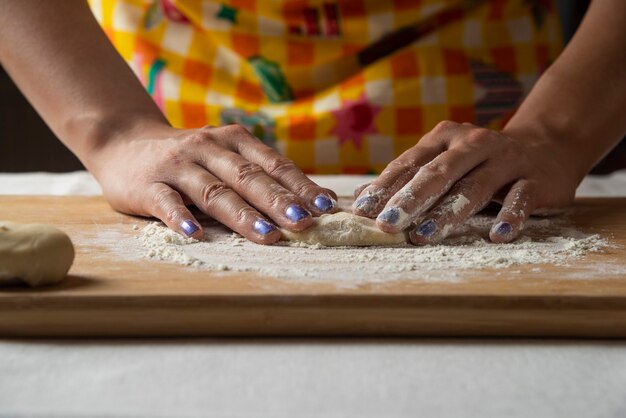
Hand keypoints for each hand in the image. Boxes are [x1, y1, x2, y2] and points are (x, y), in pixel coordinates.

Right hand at [88, 123, 336, 243]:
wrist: (123, 142)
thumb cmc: (189, 158)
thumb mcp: (225, 157)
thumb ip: (262, 174)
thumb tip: (316, 200)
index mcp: (233, 141)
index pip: (273, 164)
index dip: (300, 185)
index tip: (325, 207)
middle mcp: (208, 148)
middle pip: (247, 177)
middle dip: (278, 201)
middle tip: (303, 223)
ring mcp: (177, 165)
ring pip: (213, 191)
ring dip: (242, 214)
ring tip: (267, 235)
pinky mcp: (148, 184)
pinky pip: (166, 203)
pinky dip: (181, 218)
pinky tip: (195, 234)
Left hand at [352, 121, 581, 244]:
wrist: (545, 147)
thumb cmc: (480, 162)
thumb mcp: (442, 162)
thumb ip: (406, 179)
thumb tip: (359, 199)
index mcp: (444, 138)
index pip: (409, 163)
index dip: (385, 187)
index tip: (363, 212)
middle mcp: (473, 144)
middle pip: (438, 172)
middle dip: (410, 199)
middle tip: (387, 224)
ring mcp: (506, 159)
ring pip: (475, 186)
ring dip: (448, 213)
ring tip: (423, 236)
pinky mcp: (535, 178)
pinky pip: (522, 197)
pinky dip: (510, 216)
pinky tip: (496, 235)